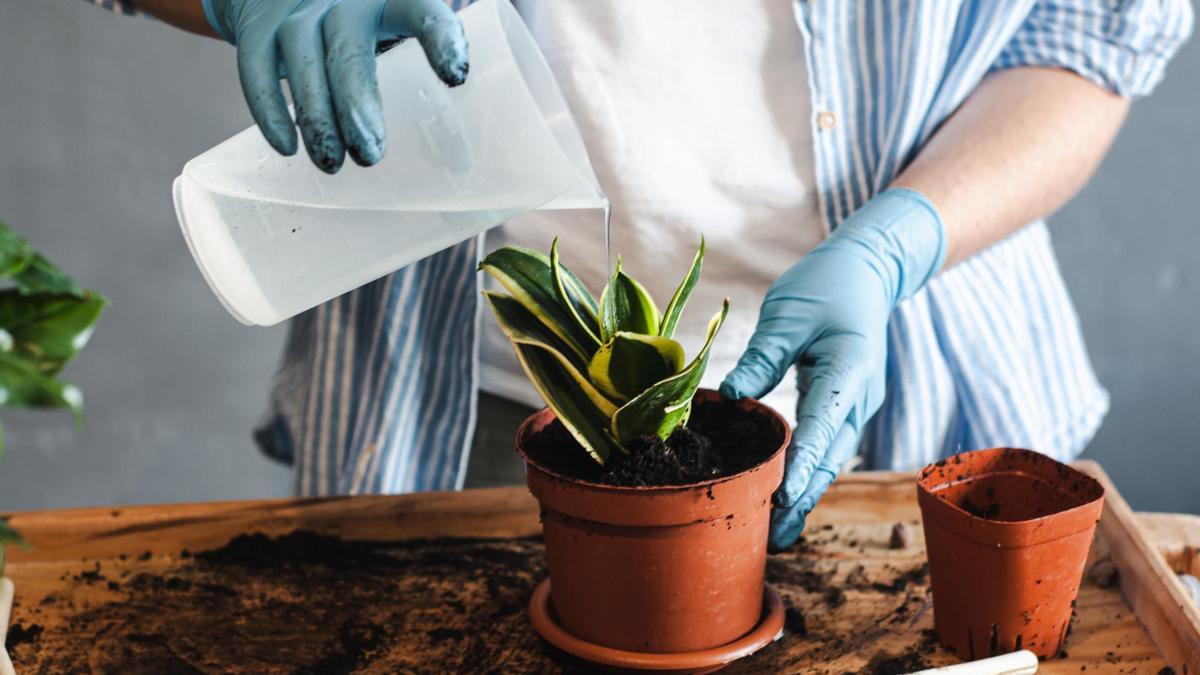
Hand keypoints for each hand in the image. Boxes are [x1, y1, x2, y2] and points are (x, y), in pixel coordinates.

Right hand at [202, 0, 468, 172]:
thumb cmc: (360, 17)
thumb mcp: (393, 22)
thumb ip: (422, 68)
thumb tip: (465, 160)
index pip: (421, 12)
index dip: (440, 40)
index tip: (456, 77)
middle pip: (348, 51)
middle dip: (358, 107)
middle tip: (370, 156)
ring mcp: (296, 12)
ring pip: (302, 65)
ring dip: (318, 121)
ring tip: (333, 164)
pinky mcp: (258, 30)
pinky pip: (256, 71)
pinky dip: (270, 112)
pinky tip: (288, 149)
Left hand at [720, 188, 946, 550]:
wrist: (868, 272)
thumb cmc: (827, 285)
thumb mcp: (789, 313)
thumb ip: (764, 355)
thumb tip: (733, 394)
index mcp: (849, 372)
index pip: (822, 427)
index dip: (802, 465)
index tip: (782, 498)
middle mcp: (858, 398)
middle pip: (829, 458)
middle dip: (802, 497)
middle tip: (773, 537)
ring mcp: (855, 404)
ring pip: (830, 458)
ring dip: (805, 492)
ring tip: (777, 530)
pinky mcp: (845, 405)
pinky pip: (826, 445)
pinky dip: (808, 471)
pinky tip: (786, 496)